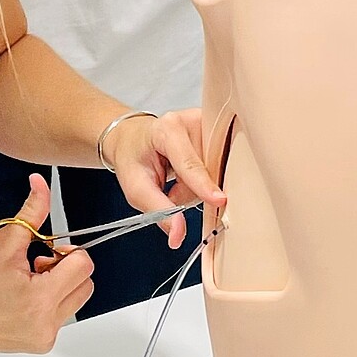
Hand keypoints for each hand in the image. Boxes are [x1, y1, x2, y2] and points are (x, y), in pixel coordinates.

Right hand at [0, 176, 93, 352]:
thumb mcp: (3, 242)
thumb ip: (31, 211)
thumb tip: (41, 185)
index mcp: (40, 300)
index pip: (83, 265)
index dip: (66, 251)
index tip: (48, 249)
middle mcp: (46, 325)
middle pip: (85, 284)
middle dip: (65, 268)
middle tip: (35, 265)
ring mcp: (43, 338)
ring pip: (75, 299)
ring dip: (59, 286)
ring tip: (27, 282)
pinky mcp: (39, 344)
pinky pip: (61, 315)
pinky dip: (49, 303)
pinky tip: (22, 298)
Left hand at [101, 108, 226, 245]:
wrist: (134, 139)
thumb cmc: (134, 159)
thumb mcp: (135, 188)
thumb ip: (158, 211)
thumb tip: (178, 236)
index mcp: (167, 128)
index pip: (188, 163)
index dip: (202, 184)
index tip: (219, 200)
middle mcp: (192, 120)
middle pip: (206, 170)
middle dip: (190, 191)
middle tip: (170, 188)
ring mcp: (209, 123)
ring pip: (216, 170)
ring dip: (198, 186)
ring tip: (178, 179)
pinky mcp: (219, 130)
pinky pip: (222, 164)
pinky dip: (206, 178)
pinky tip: (193, 173)